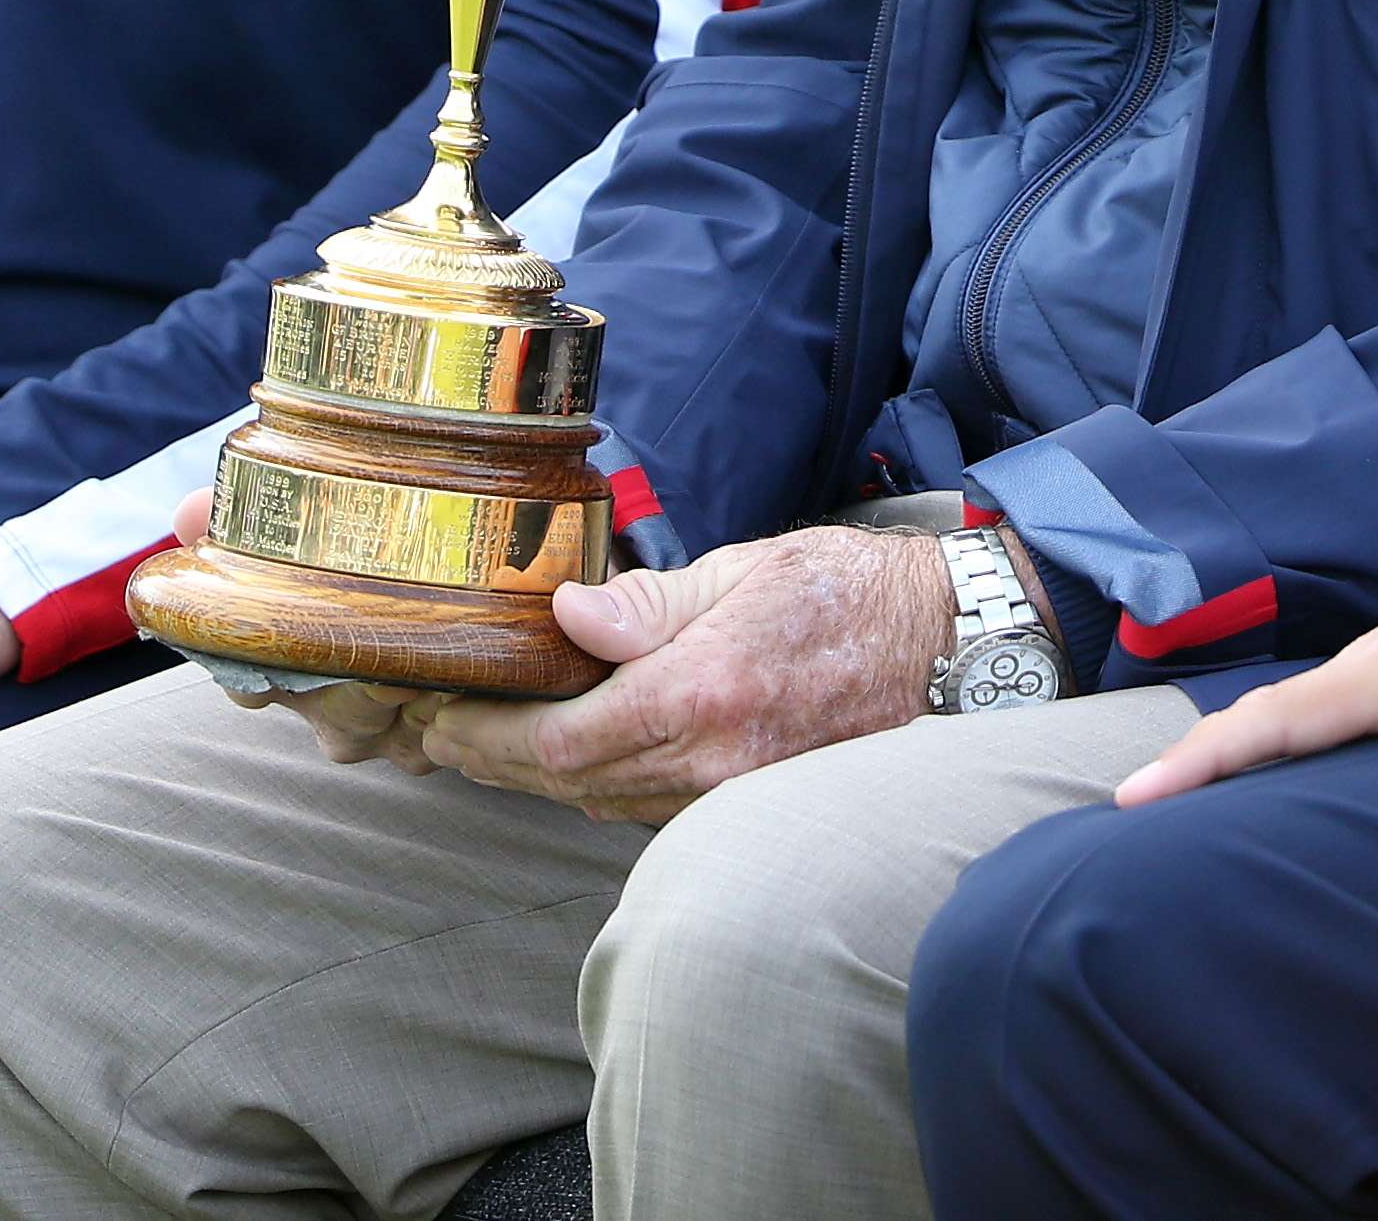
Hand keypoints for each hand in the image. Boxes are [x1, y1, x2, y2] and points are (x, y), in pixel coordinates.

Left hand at [414, 525, 955, 821]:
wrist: (939, 644)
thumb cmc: (842, 591)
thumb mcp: (740, 572)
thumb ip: (648, 603)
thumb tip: (566, 616)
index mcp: (701, 695)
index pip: (562, 742)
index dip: (488, 739)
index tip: (441, 716)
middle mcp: (712, 762)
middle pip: (569, 784)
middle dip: (493, 761)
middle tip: (438, 734)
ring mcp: (732, 794)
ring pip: (603, 802)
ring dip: (538, 776)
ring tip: (484, 742)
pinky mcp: (747, 802)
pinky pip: (648, 806)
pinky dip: (595, 783)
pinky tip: (569, 753)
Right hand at [1112, 550, 1377, 866]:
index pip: (1289, 718)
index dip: (1212, 759)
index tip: (1139, 795)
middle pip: (1270, 715)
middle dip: (1196, 759)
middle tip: (1123, 812)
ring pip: (1294, 713)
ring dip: (1233, 753)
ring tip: (1172, 804)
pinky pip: (1326, 715)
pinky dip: (1280, 743)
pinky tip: (1272, 780)